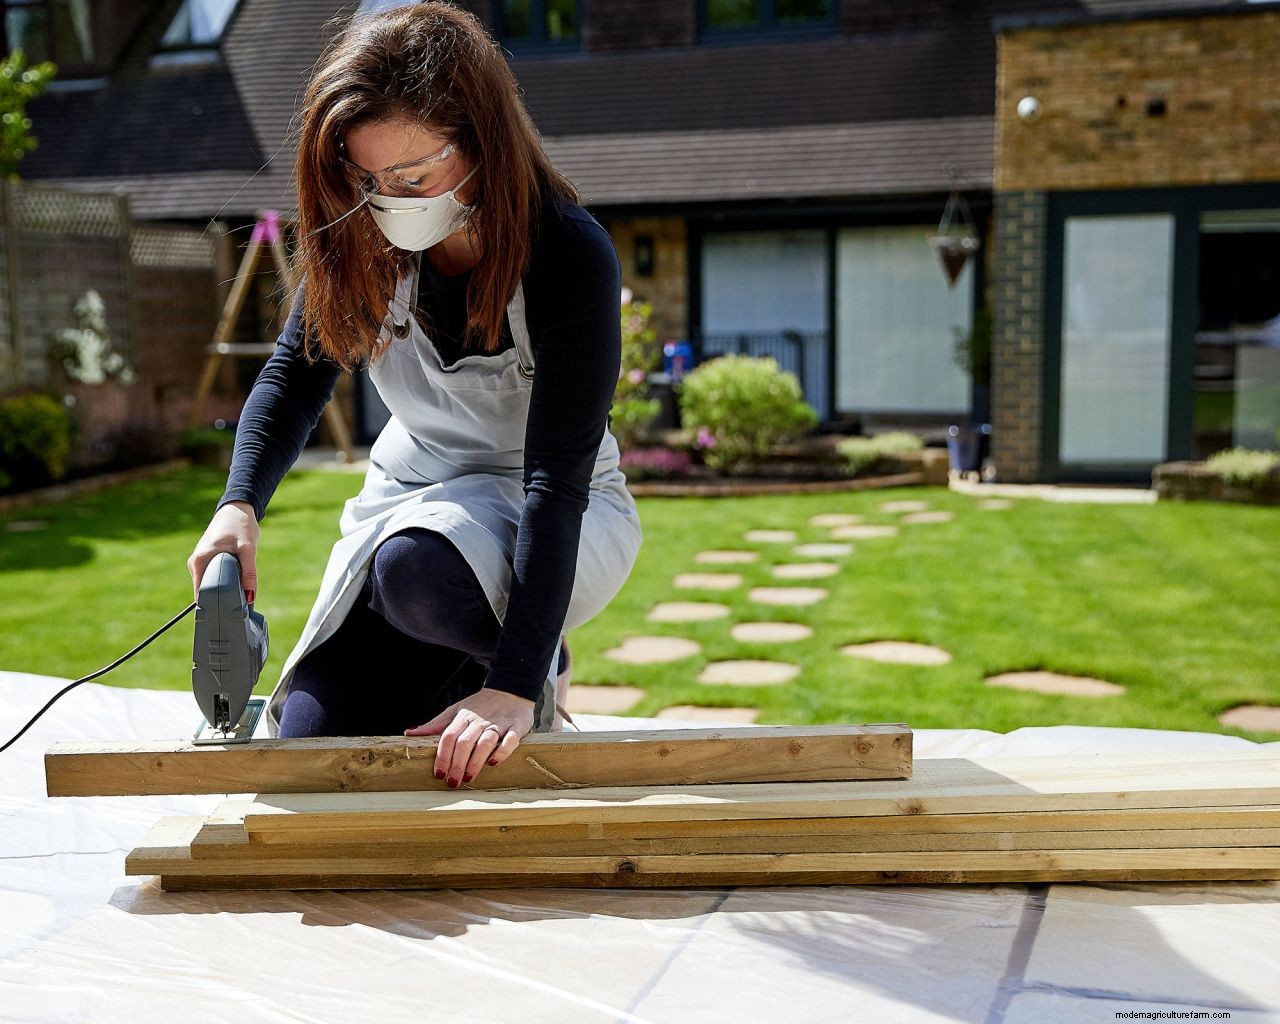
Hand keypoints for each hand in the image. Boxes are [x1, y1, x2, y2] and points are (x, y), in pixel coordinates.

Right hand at [189, 501, 259, 603]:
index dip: (213, 606)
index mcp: (199, 562)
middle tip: (238, 609)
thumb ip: (249, 574)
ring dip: (224, 590)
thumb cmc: (240, 526)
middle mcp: (195, 563)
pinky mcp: (207, 560)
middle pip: (205, 591)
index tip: (226, 615)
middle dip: (220, 600)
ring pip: (211, 584)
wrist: (237, 508)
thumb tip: (250, 598)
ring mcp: (200, 562)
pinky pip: (213, 577)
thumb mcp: (248, 550)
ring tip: (239, 599)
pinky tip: (236, 586)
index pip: (201, 594)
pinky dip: (224, 582)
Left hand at [406, 688, 535, 787]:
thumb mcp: (456, 711)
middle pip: (464, 743)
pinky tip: (494, 762)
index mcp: (463, 717)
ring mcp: (499, 723)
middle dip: (457, 764)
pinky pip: (510, 740)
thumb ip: (436, 724)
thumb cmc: (480, 706)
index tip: (438, 774)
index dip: (442, 756)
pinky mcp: (517, 726)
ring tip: (469, 777)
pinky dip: (502, 751)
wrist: (511, 690)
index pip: (448, 737)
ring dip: (476, 761)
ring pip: (485, 742)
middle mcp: (480, 721)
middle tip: (452, 782)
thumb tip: (409, 733)